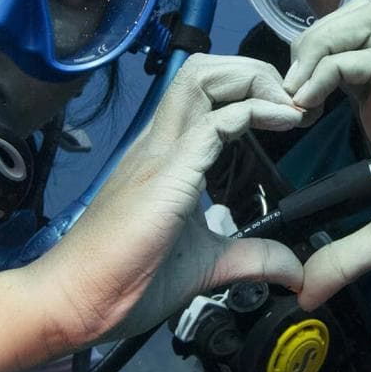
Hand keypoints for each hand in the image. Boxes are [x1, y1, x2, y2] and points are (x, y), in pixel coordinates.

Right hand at [30, 54, 307, 351]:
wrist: (75, 303)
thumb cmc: (124, 283)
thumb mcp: (206, 265)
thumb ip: (251, 258)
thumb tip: (293, 269)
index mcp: (167, 156)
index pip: (208, 93)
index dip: (253, 90)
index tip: (291, 117)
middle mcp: (160, 142)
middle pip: (206, 69)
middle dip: (257, 72)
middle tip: (295, 104)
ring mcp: (160, 152)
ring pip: (203, 77)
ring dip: (254, 80)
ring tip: (288, 107)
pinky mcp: (166, 172)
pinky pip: (213, 121)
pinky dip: (255, 111)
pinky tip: (283, 122)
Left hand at [282, 0, 370, 308]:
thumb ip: (347, 259)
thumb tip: (305, 293)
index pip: (335, 52)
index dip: (296, 69)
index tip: (273, 117)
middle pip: (346, 18)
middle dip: (304, 42)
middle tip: (283, 93)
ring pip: (362, 19)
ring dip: (317, 46)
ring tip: (297, 93)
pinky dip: (330, 71)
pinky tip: (311, 107)